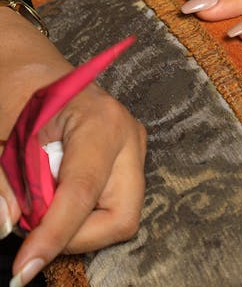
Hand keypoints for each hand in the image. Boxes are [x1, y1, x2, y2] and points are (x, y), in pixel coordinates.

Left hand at [0, 10, 145, 285]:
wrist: (32, 68)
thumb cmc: (14, 92)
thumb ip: (4, 182)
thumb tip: (8, 226)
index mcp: (100, 122)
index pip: (82, 193)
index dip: (54, 235)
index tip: (25, 267)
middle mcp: (129, 138)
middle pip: (120, 217)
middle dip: (75, 237)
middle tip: (33, 233)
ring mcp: (135, 151)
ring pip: (120, 218)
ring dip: (76, 227)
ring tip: (40, 204)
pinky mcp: (130, 163)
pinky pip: (112, 207)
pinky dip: (80, 216)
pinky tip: (55, 197)